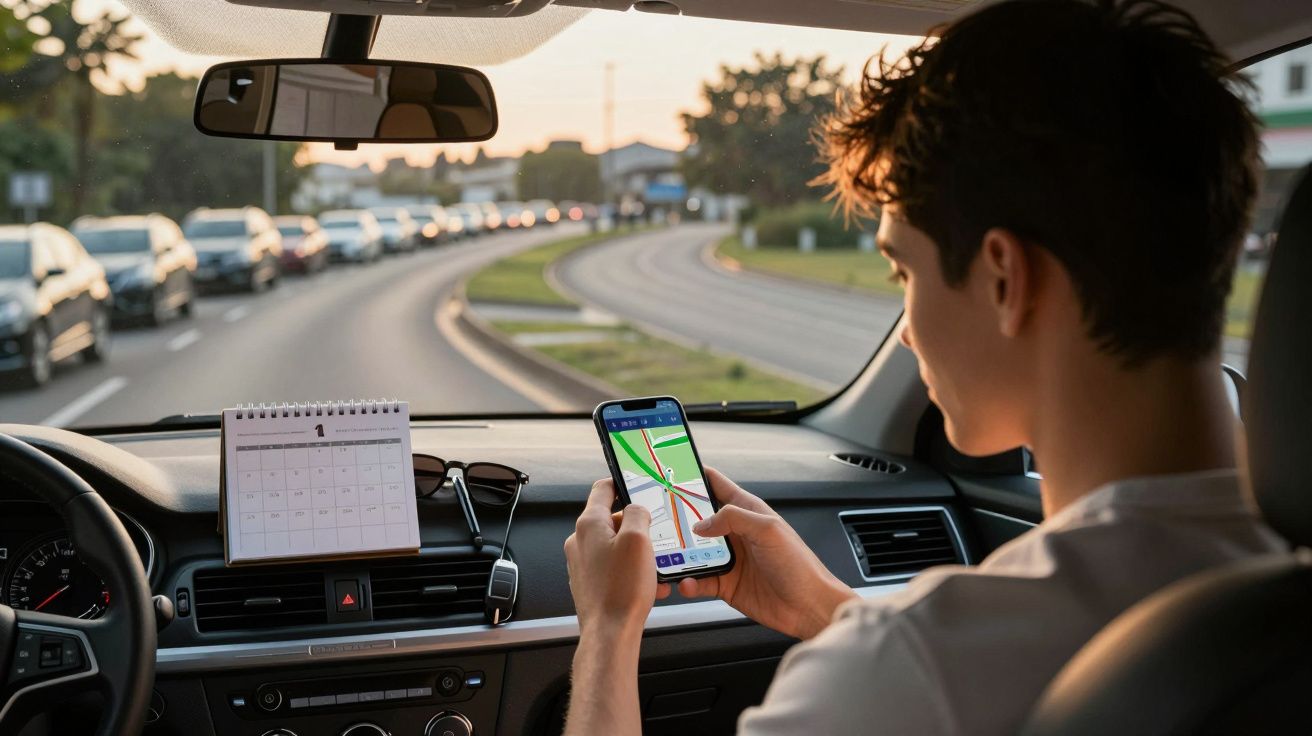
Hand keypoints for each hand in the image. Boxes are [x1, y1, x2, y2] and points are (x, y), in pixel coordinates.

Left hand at [564, 479, 671, 639]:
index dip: (621, 482)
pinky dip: (631, 570)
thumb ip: (637, 515)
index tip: (634, 482)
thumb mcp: (639, 540)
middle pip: (611, 520)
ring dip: (637, 552)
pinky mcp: (589, 583)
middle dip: (636, 526)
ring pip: (615, 546)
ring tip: (655, 565)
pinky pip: (613, 568)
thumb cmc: (621, 591)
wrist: (609, 634)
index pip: (602, 489)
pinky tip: (649, 584)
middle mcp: (580, 542)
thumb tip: (635, 509)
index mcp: (589, 525)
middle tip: (656, 533)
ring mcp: (582, 564)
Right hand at [678, 467, 856, 639]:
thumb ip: (733, 518)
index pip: (718, 486)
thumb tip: (702, 523)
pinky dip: (690, 582)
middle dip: (679, 519)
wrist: (808, 606)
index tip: (675, 472)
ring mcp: (731, 559)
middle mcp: (737, 534)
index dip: (698, 477)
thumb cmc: (799, 565)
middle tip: (660, 520)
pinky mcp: (726, 584)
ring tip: (670, 556)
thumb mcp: (767, 530)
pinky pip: (700, 580)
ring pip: (695, 552)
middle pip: (699, 520)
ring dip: (681, 555)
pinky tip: (688, 583)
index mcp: (749, 512)